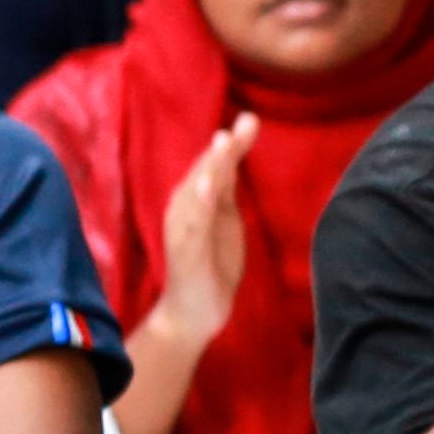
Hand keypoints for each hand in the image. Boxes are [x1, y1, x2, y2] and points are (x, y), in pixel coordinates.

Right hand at [149, 116, 258, 354]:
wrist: (193, 314)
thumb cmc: (210, 265)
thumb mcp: (224, 220)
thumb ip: (225, 188)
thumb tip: (231, 152)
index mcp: (196, 201)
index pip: (215, 167)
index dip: (232, 145)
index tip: (250, 120)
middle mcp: (184, 210)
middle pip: (204, 173)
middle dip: (223, 149)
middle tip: (244, 123)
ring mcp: (183, 230)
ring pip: (195, 192)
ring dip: (208, 168)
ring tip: (223, 144)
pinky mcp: (185, 253)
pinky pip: (191, 225)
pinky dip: (197, 204)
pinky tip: (207, 187)